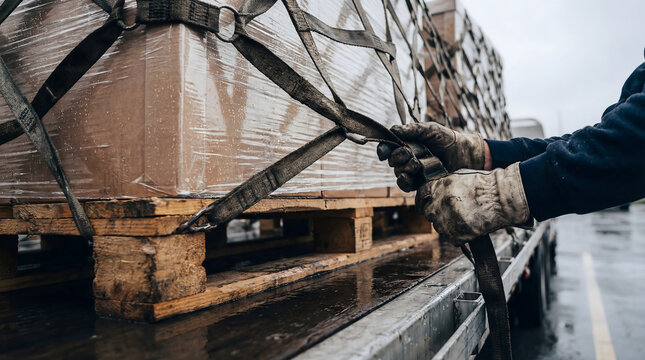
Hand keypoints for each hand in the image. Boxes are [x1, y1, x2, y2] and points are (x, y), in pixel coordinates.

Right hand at [377, 122, 486, 172]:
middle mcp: (406, 158)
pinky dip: (404, 181)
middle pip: (391, 160)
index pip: (387, 147)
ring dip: (405, 168)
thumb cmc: (446, 139)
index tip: (383, 152)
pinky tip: (409, 176)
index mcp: (405, 143)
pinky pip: (404, 185)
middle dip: (399, 156)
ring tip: (417, 164)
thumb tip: (394, 130)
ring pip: (398, 172)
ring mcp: (411, 171)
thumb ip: (412, 129)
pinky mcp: (418, 183)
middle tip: (411, 153)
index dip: (383, 149)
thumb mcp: (430, 129)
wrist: (462, 154)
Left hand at [416, 163, 531, 245]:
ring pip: (439, 227)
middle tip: (450, 212)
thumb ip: (442, 185)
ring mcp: (446, 220)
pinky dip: (458, 235)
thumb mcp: (459, 176)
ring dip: (447, 224)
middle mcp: (439, 203)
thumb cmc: (485, 185)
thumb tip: (432, 192)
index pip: (421, 196)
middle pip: (428, 213)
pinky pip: (451, 238)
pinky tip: (468, 226)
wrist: (502, 199)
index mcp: (439, 187)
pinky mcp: (455, 234)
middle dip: (436, 213)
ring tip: (463, 218)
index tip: (424, 206)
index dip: (422, 201)